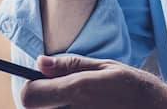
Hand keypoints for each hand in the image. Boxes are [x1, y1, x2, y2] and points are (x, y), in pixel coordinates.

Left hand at [20, 55, 166, 108]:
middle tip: (66, 92)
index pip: (29, 96)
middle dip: (45, 100)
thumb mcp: (106, 67)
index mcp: (78, 90)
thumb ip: (71, 65)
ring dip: (59, 108)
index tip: (42, 83)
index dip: (31, 88)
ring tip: (85, 102)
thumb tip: (40, 62)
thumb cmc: (137, 88)